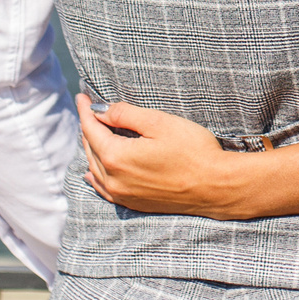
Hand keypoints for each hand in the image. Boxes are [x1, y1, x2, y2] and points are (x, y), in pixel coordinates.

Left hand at [77, 96, 256, 217]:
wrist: (216, 186)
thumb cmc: (193, 150)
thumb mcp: (159, 123)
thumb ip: (125, 114)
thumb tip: (100, 110)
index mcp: (116, 156)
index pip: (91, 129)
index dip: (86, 110)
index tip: (82, 96)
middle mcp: (114, 179)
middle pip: (91, 149)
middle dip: (88, 127)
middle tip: (90, 110)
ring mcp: (123, 194)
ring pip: (95, 169)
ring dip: (92, 149)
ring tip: (94, 132)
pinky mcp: (134, 203)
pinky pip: (104, 188)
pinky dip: (96, 176)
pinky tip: (91, 173)